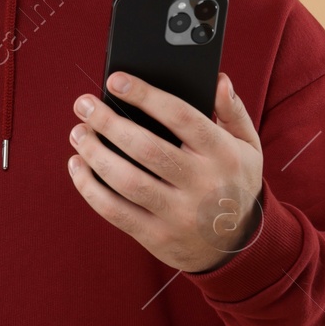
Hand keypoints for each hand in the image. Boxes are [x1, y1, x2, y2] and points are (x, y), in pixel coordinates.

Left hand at [68, 71, 264, 272]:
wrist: (238, 245)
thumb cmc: (234, 182)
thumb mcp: (247, 145)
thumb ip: (232, 111)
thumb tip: (219, 81)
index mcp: (222, 154)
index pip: (180, 117)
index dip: (145, 96)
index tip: (115, 80)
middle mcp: (201, 184)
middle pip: (146, 148)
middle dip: (108, 122)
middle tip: (84, 104)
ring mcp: (179, 215)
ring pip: (127, 181)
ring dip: (95, 154)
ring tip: (78, 133)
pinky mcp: (158, 237)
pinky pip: (116, 212)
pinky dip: (90, 189)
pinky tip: (77, 166)